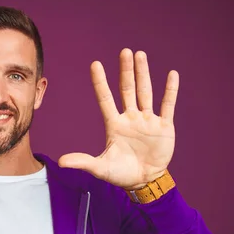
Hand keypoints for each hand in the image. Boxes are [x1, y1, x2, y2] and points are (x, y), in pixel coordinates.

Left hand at [58, 48, 178, 189]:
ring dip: (144, 74)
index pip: (106, 98)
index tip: (95, 64)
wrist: (144, 182)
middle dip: (126, 71)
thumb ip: (83, 162)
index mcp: (114, 124)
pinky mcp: (164, 127)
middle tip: (124, 52)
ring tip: (140, 55)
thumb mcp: (100, 168)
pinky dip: (170, 91)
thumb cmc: (120, 174)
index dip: (101, 82)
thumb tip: (61, 162)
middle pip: (127, 89)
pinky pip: (167, 105)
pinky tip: (171, 74)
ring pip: (145, 92)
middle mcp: (130, 118)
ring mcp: (147, 121)